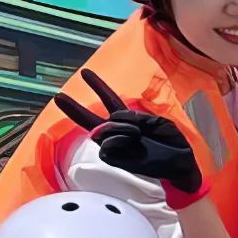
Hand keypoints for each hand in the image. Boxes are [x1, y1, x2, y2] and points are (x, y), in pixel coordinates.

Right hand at [53, 69, 205, 205]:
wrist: (180, 164)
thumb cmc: (172, 142)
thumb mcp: (157, 121)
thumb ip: (134, 116)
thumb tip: (112, 119)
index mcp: (129, 119)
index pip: (110, 100)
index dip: (98, 87)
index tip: (84, 73)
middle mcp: (118, 131)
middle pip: (90, 118)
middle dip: (74, 108)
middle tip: (58, 96)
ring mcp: (115, 146)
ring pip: (100, 130)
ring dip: (116, 126)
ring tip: (136, 132)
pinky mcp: (114, 159)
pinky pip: (105, 144)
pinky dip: (117, 138)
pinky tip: (131, 139)